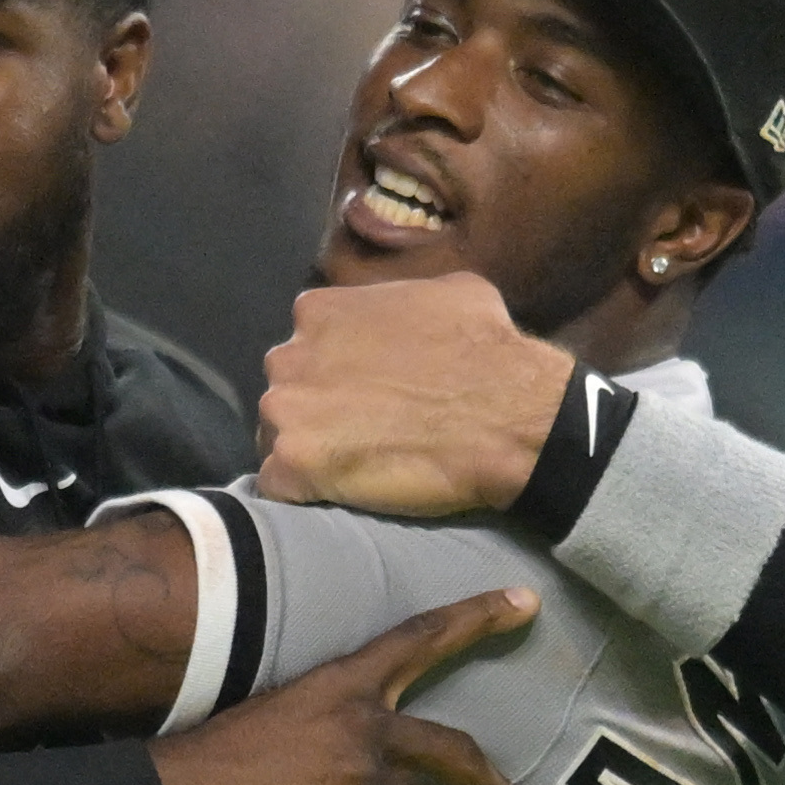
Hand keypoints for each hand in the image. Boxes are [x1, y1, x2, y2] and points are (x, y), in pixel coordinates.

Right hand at [152, 589, 541, 784]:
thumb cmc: (210, 766)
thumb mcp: (277, 723)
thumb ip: (329, 738)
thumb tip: (351, 780)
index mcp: (341, 685)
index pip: (418, 639)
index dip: (475, 618)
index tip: (525, 602)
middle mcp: (363, 723)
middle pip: (455, 751)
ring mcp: (360, 775)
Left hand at [256, 271, 575, 516]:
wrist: (508, 417)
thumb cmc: (486, 350)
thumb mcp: (446, 291)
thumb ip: (396, 299)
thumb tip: (400, 310)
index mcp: (318, 311)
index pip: (305, 344)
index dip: (333, 373)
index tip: (363, 392)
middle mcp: (289, 356)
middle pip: (286, 389)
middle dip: (315, 410)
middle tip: (361, 431)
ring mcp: (286, 412)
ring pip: (277, 436)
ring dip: (308, 451)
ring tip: (355, 466)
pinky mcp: (293, 467)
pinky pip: (279, 486)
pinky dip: (304, 493)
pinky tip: (342, 492)